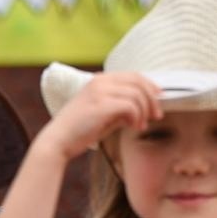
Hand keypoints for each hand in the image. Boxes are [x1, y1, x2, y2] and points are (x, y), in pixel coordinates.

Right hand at [35, 72, 162, 161]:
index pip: (133, 75)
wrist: (58, 141)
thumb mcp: (103, 114)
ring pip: (137, 94)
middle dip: (152, 98)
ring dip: (144, 111)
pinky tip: (133, 127)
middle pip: (138, 81)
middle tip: (156, 115)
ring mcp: (100, 91)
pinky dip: (136, 117)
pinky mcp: (102, 104)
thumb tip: (143, 107)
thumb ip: (121, 107)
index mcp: (99, 80)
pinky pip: (130, 105)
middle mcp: (100, 81)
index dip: (150, 86)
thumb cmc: (78, 131)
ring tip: (140, 125)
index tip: (158, 99)